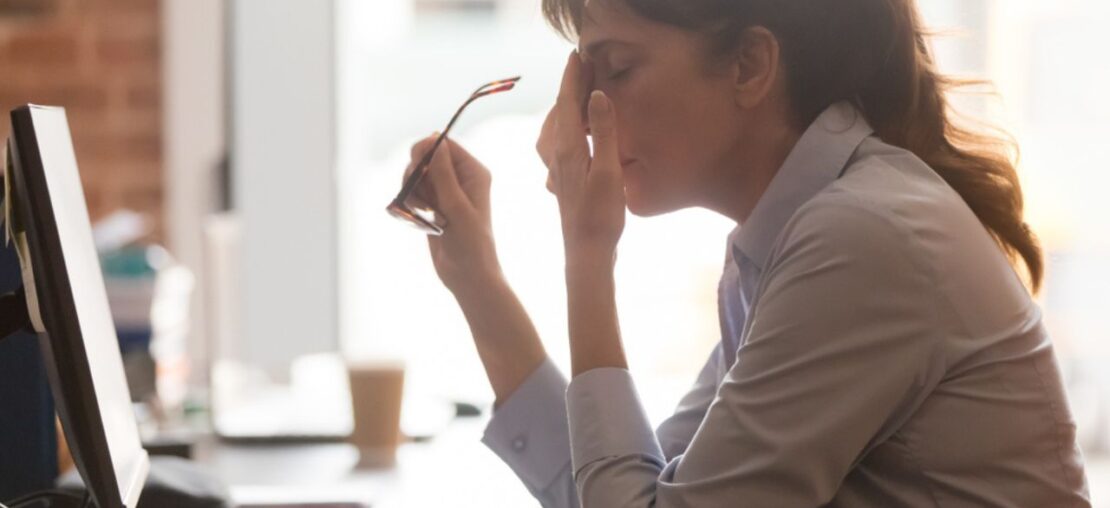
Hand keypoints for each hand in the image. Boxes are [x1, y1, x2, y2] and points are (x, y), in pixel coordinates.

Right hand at [403, 134, 501, 292]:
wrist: (467, 276)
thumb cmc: (471, 243)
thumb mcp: (457, 207)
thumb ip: (444, 174)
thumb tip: (435, 141)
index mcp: (473, 172)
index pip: (445, 145)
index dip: (426, 150)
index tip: (416, 167)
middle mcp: (460, 178)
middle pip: (425, 157)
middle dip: (416, 174)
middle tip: (419, 196)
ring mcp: (445, 192)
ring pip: (416, 176)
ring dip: (412, 191)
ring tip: (423, 213)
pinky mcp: (433, 206)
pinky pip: (413, 193)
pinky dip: (410, 203)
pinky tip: (419, 219)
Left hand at [537, 51, 626, 261]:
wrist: (586, 253)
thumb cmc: (600, 217)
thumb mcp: (609, 171)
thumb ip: (604, 132)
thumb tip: (597, 95)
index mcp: (568, 148)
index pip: (567, 103)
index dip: (573, 78)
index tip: (578, 55)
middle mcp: (557, 156)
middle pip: (559, 112)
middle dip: (570, 88)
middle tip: (583, 67)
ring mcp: (557, 169)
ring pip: (555, 128)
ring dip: (566, 108)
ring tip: (578, 95)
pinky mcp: (562, 181)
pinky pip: (557, 144)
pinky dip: (565, 129)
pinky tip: (573, 136)